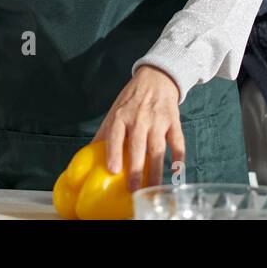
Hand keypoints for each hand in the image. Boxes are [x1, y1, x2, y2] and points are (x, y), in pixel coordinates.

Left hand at [92, 65, 183, 191]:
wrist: (156, 78)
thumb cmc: (131, 101)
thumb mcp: (114, 112)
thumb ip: (104, 134)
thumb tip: (87, 158)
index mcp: (121, 115)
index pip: (115, 135)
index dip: (114, 152)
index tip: (113, 170)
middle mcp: (139, 117)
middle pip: (138, 146)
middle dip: (137, 169)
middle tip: (134, 189)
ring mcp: (158, 120)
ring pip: (158, 148)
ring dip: (156, 170)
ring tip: (153, 188)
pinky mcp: (174, 121)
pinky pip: (178, 142)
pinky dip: (178, 158)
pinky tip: (177, 173)